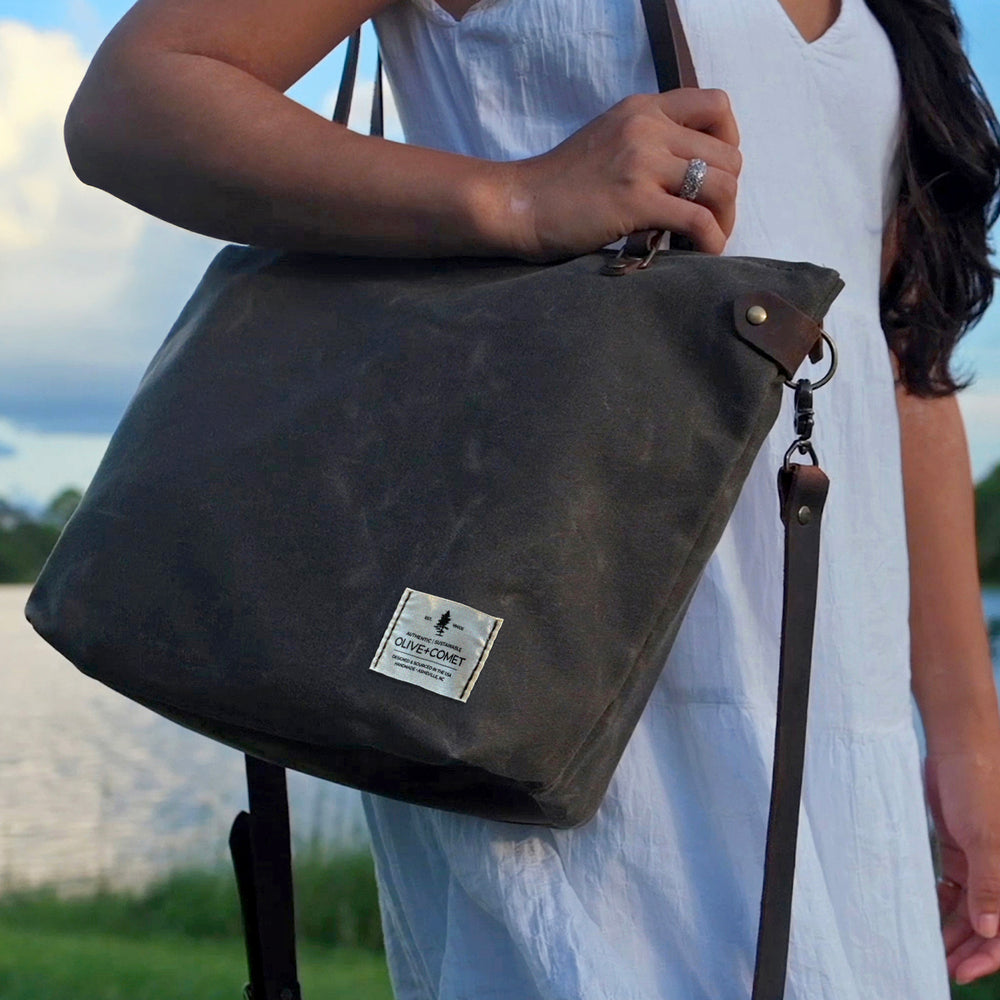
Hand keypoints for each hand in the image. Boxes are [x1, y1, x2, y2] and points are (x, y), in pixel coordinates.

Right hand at [504, 88, 741, 261]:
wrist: (521, 204)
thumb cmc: (560, 183)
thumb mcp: (609, 140)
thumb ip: (647, 142)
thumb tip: (690, 172)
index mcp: (643, 109)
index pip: (716, 108)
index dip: (729, 144)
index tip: (713, 176)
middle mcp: (648, 128)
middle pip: (727, 155)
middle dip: (728, 194)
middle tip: (711, 220)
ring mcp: (642, 163)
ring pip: (721, 186)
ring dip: (724, 219)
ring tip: (708, 240)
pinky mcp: (636, 201)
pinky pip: (698, 220)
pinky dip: (710, 241)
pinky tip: (701, 252)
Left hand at [924, 744, 999, 984]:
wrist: (956, 743)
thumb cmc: (979, 783)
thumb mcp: (983, 836)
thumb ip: (989, 884)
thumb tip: (989, 930)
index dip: (988, 956)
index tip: (961, 972)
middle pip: (988, 922)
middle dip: (966, 947)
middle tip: (939, 966)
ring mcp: (982, 859)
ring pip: (969, 907)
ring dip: (951, 928)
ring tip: (929, 946)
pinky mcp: (961, 847)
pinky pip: (954, 884)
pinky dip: (941, 901)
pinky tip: (926, 912)